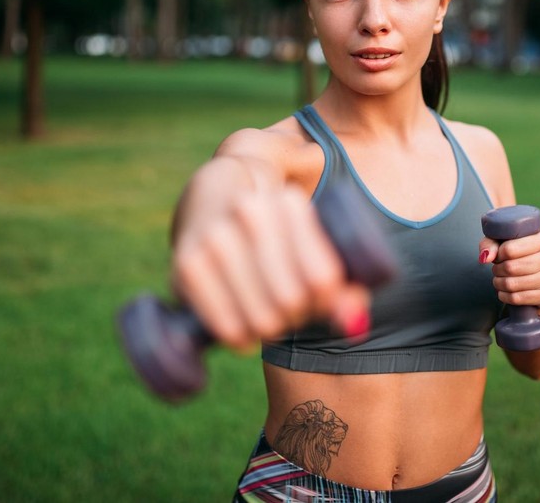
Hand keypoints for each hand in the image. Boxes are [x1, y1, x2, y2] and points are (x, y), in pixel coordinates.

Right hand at [173, 186, 370, 350]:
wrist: (211, 202)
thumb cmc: (273, 236)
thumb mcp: (311, 247)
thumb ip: (340, 287)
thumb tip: (353, 324)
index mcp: (289, 202)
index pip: (323, 280)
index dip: (326, 301)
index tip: (318, 298)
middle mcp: (250, 213)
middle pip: (291, 300)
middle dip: (296, 315)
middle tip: (291, 310)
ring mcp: (215, 237)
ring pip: (262, 317)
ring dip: (270, 329)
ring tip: (267, 315)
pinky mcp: (186, 263)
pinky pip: (228, 327)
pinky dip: (241, 338)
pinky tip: (243, 327)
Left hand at [479, 230, 539, 307]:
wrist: (539, 276)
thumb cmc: (518, 254)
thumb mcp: (503, 242)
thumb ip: (490, 244)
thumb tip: (486, 258)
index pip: (510, 249)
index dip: (498, 255)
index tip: (498, 256)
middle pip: (512, 267)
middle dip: (498, 270)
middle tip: (496, 270)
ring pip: (514, 284)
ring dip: (499, 283)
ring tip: (499, 280)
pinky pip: (519, 298)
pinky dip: (505, 296)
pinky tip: (504, 292)